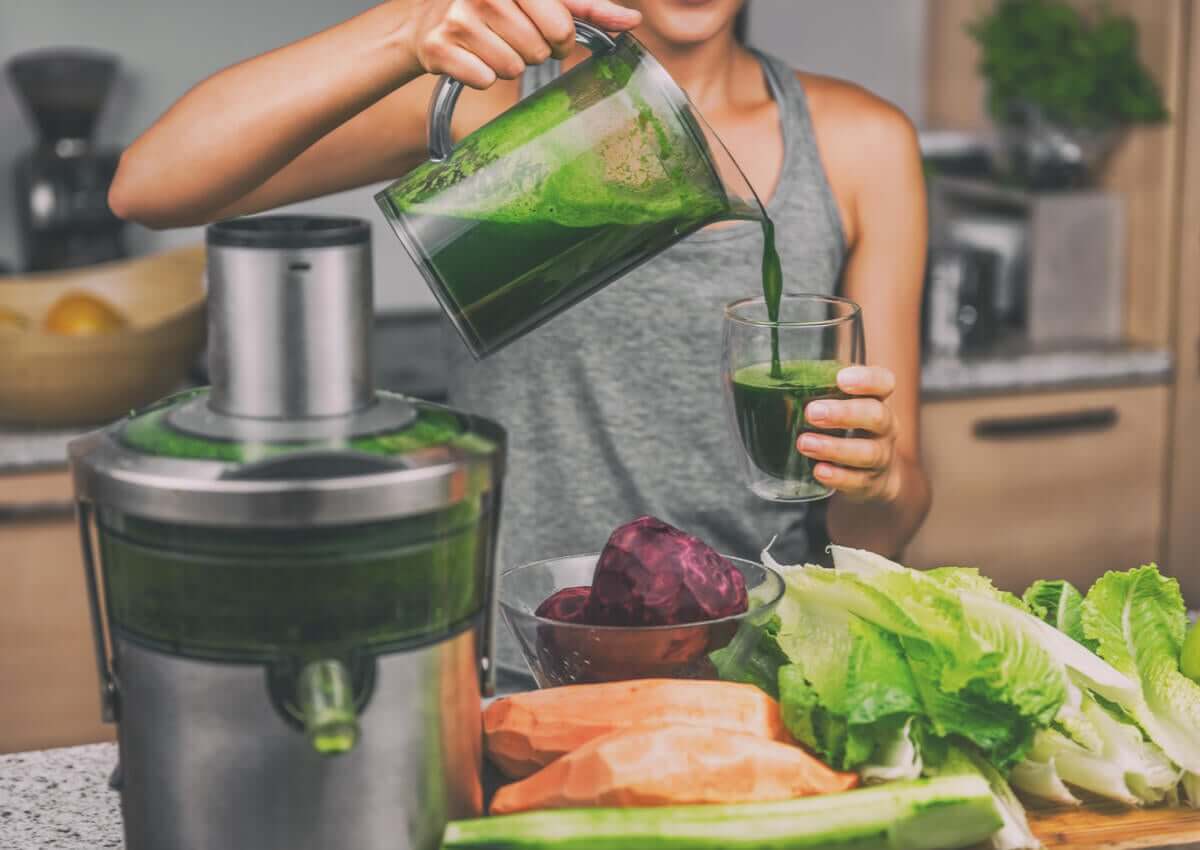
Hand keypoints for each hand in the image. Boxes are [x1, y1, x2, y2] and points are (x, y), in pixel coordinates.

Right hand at [402, 0, 640, 89]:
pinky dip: (482, 76)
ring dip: (508, 65)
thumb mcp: (539, 0)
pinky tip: (472, 59)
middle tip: (514, 39)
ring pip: (512, 68)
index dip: (560, 38)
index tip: (548, 32)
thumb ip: (586, 9)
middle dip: (533, 52)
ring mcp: (458, 18)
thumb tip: (632, 20)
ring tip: (491, 46)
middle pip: (538, 50)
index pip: (561, 24)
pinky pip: (485, 79)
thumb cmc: (494, 9)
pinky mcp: (439, 48)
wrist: (429, 23)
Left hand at [797, 365, 900, 503]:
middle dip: (843, 414)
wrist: (870, 474)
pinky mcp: (871, 483)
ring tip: (804, 443)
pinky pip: (858, 481)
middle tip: (812, 413)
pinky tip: (818, 471)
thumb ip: (818, 394)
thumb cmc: (847, 429)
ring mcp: (881, 456)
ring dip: (834, 447)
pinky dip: (838, 477)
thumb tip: (773, 384)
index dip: (867, 379)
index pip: (883, 382)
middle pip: (876, 416)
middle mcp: (885, 426)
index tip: (840, 379)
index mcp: (876, 399)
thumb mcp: (839, 407)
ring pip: (867, 452)